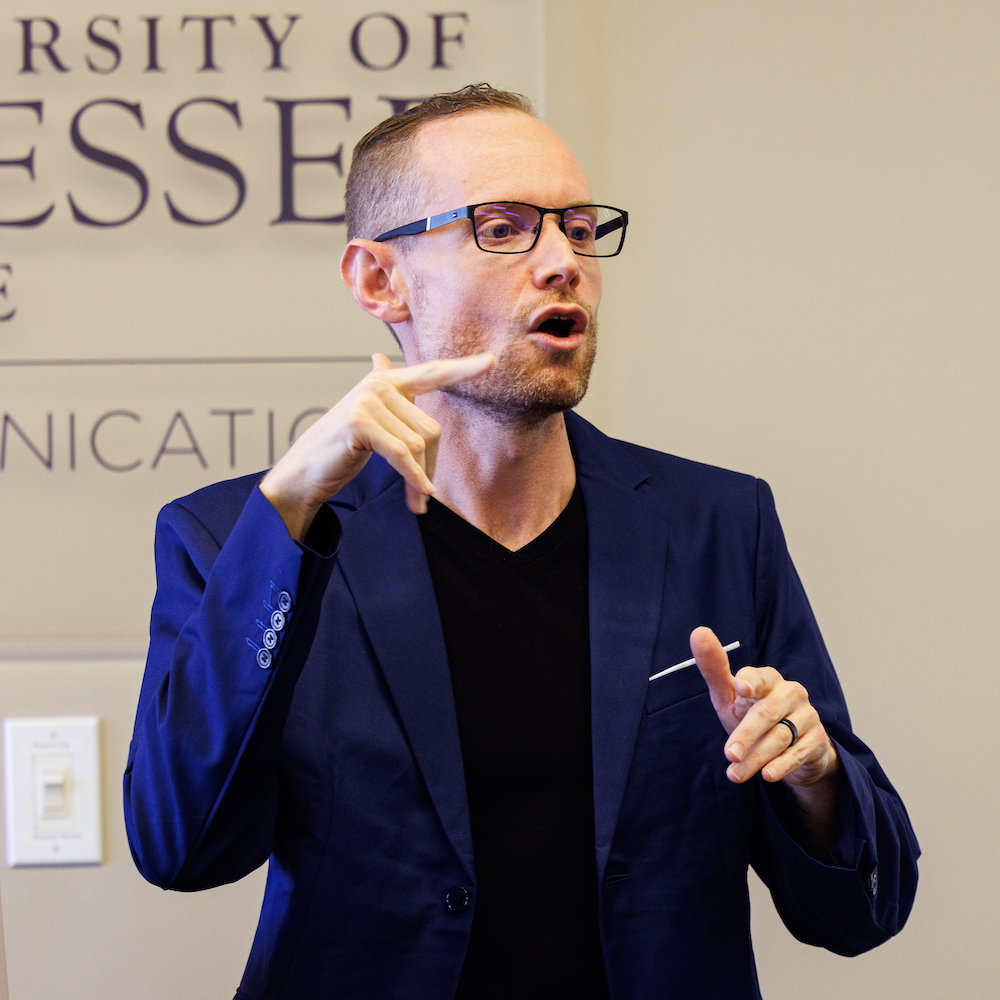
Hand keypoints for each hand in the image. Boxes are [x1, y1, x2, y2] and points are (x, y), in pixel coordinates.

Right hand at [260, 351, 493, 538]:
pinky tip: (418, 495)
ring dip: (419, 478)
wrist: (303, 472)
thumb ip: (383, 393)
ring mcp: (368, 400)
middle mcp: (378, 384)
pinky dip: (413, 477)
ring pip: (418, 444)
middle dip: (430, 465)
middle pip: (431, 428)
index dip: (463, 369)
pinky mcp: (360, 421)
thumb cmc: (340, 448)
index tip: (491, 361)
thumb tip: (380, 358)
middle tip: (422, 492)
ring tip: (413, 498)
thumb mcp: (366, 417)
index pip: (432, 373)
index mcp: (386, 382)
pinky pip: (402, 454)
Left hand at [691, 626, 838, 789]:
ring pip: (780, 737)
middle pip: (767, 713)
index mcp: (767, 678)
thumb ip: (714, 669)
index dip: (750, 682)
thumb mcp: (730, 696)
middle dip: (746, 735)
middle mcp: (790, 692)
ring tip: (735, 774)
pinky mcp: (817, 739)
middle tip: (728, 755)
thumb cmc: (752, 713)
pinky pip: (799, 752)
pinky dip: (782, 765)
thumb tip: (698, 632)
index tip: (740, 687)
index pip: (758, 678)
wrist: (791, 746)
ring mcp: (807, 715)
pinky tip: (768, 776)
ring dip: (756, 758)